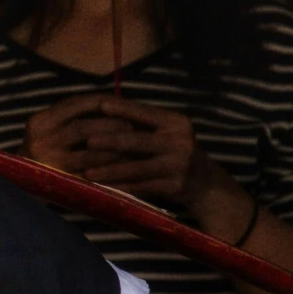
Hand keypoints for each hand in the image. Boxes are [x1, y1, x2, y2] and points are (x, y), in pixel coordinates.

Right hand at [24, 94, 149, 179]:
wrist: (19, 185)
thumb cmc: (40, 153)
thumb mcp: (46, 129)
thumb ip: (69, 116)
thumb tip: (110, 102)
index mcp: (39, 121)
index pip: (75, 104)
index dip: (102, 102)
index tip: (122, 102)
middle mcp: (40, 140)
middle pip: (84, 127)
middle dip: (112, 125)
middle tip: (132, 126)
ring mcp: (49, 163)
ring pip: (89, 153)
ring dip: (114, 148)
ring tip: (132, 146)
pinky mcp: (59, 183)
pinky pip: (89, 175)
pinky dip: (108, 169)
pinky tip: (122, 168)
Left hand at [25, 95, 220, 211]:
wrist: (205, 183)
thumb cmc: (175, 151)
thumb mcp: (168, 132)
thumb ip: (144, 123)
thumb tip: (105, 107)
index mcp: (177, 122)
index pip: (145, 113)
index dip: (123, 109)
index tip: (100, 105)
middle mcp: (180, 141)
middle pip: (138, 141)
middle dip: (110, 141)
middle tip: (87, 141)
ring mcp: (178, 165)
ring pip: (137, 168)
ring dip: (110, 171)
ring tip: (88, 173)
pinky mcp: (174, 186)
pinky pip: (141, 187)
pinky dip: (121, 188)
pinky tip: (104, 188)